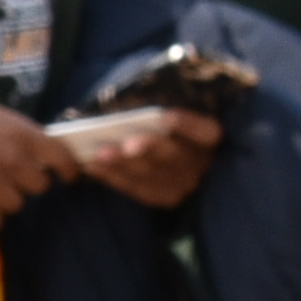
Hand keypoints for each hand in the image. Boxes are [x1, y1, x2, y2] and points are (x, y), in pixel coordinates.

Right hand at [0, 98, 70, 223]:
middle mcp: (12, 161)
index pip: (59, 154)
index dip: (68, 167)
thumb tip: (30, 146)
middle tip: (14, 177)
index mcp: (19, 134)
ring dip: (6, 199)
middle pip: (39, 185)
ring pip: (16, 204)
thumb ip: (13, 132)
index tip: (68, 175)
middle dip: (29, 182)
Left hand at [69, 105, 223, 210]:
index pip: (207, 132)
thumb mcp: (165, 114)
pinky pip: (137, 189)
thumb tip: (125, 104)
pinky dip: (112, 176)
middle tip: (128, 144)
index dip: (188, 125)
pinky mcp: (164, 196)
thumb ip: (153, 113)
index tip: (165, 116)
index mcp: (209, 137)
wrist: (163, 151)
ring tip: (100, 153)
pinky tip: (91, 165)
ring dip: (123, 164)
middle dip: (150, 149)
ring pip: (151, 174)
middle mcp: (201, 162)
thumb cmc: (162, 123)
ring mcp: (184, 183)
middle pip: (174, 156)